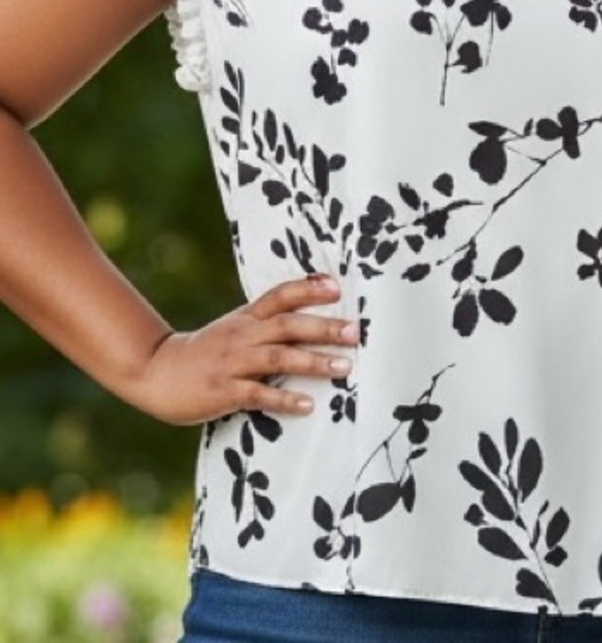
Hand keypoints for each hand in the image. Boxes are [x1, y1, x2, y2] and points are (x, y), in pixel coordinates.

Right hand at [132, 275, 358, 424]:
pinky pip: (259, 394)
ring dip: (314, 362)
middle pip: (288, 325)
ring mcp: (233, 363)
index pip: (280, 296)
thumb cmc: (207, 351)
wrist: (156, 372)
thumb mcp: (235, 327)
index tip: (337, 287)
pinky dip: (285, 399)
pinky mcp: (224, 391)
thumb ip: (268, 322)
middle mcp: (243, 335)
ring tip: (344, 367)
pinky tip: (308, 405)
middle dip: (323, 327)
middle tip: (355, 331)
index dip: (308, 289)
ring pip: (278, 357)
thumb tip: (312, 318)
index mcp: (247, 318)